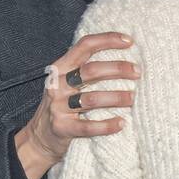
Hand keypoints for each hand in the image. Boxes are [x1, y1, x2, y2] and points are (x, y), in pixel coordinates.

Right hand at [25, 31, 140, 166]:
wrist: (40, 138)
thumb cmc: (63, 105)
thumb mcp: (67, 82)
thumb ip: (86, 70)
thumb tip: (125, 57)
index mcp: (61, 68)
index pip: (84, 46)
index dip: (107, 40)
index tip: (129, 41)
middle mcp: (58, 85)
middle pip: (91, 70)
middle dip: (118, 69)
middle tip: (138, 72)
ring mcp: (58, 107)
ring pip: (91, 99)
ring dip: (116, 97)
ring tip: (133, 98)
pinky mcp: (62, 128)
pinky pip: (88, 127)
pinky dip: (107, 125)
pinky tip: (121, 123)